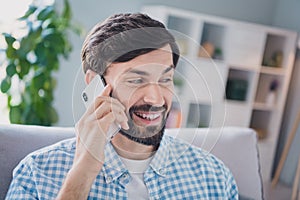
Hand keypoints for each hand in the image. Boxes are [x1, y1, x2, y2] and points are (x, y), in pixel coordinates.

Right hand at [56, 84, 127, 198]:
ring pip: (107, 105)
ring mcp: (89, 122)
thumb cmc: (90, 156)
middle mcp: (84, 119)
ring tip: (124, 121)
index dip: (102, 93)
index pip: (92, 102)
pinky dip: (120, 117)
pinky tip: (123, 126)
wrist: (84, 167)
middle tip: (123, 111)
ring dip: (120, 111)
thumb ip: (99, 128)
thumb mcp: (93, 139)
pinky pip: (112, 114)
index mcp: (82, 122)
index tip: (109, 87)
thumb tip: (112, 121)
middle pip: (100, 100)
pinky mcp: (97, 127)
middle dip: (115, 102)